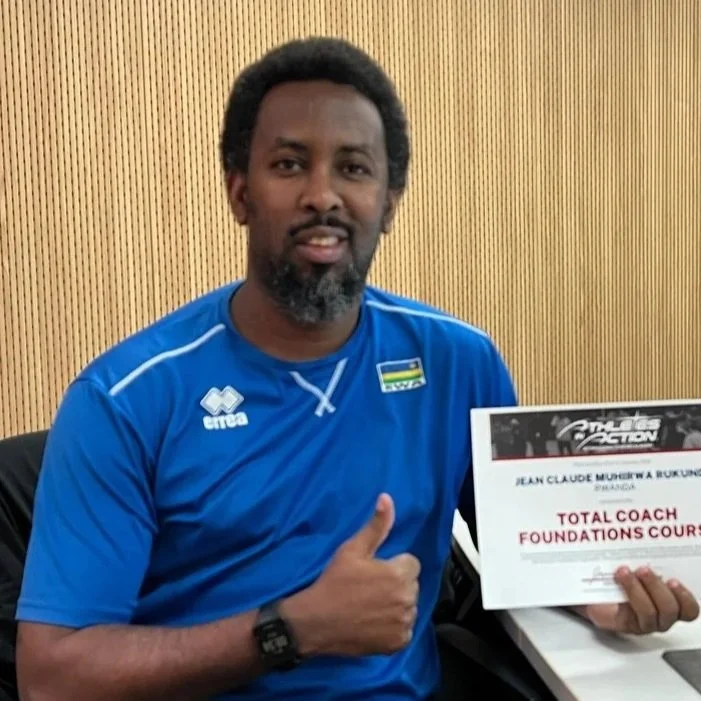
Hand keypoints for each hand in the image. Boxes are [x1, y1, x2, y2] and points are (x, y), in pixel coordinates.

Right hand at [281, 493, 420, 656]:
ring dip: (396, 605)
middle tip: (370, 588)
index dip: (393, 565)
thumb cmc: (334, 582)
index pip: (411, 563)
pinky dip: (394, 627)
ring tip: (371, 606)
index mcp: (399, 574)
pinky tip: (374, 622)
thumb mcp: (352, 549)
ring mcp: (404, 623)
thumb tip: (387, 498)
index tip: (374, 571)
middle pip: (411, 585)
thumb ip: (376, 525)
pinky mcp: (399, 643)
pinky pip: (405, 629)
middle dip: (396, 584)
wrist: (315, 622)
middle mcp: (407, 599)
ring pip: (409, 607)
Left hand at [579, 566, 698, 634]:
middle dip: (656, 587)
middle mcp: (661, 616)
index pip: (689, 609)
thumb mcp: (640, 566)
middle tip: (643, 569)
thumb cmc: (624, 578)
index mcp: (671, 602)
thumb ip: (647, 560)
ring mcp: (643, 622)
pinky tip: (616, 580)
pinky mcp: (624, 625)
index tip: (673, 579)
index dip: (685, 597)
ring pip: (649, 612)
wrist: (598, 592)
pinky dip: (622, 596)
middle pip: (669, 609)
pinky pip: (627, 616)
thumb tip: (649, 540)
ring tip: (624, 572)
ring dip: (636, 590)